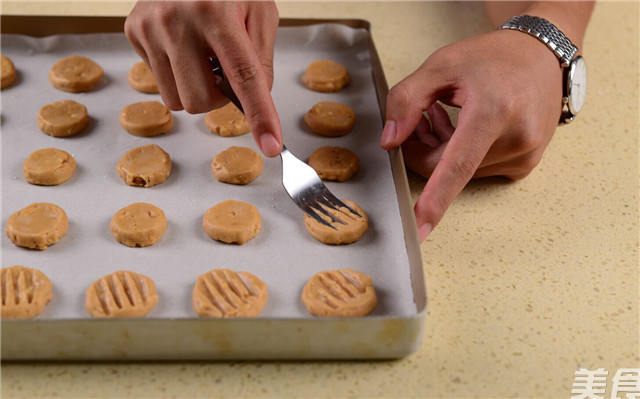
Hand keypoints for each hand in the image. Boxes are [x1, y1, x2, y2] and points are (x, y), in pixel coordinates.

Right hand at [125, 0, 281, 156]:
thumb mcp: (260, 11)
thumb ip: (260, 59)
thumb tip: (255, 104)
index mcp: (216, 12)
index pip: (243, 77)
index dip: (260, 116)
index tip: (271, 146)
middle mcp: (176, 20)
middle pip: (201, 101)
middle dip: (219, 97)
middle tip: (224, 70)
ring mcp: (148, 26)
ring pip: (176, 100)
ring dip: (196, 89)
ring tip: (202, 55)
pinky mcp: (132, 30)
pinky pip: (158, 82)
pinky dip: (176, 73)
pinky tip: (182, 46)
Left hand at [380, 30, 563, 240]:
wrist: (541, 55)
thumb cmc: (492, 57)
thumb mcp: (440, 65)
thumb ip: (407, 101)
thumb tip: (389, 143)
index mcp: (494, 111)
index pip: (457, 165)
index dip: (435, 198)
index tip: (419, 227)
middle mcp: (516, 139)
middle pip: (446, 169)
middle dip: (424, 148)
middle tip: (423, 116)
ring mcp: (525, 156)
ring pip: (460, 174)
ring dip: (443, 152)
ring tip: (448, 115)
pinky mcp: (525, 165)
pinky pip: (478, 172)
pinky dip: (463, 156)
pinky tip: (468, 128)